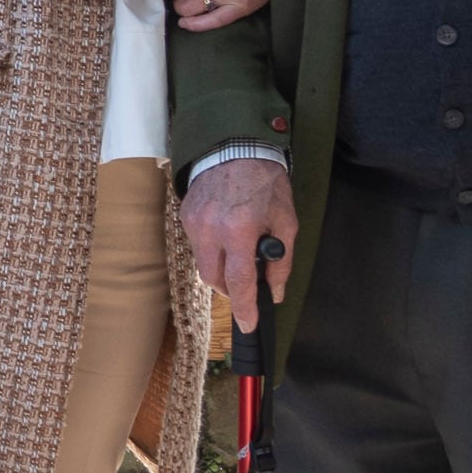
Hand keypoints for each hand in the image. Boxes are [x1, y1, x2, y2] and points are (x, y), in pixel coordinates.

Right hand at [183, 157, 296, 329]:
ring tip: (238, 253)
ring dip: (221, 269)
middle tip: (247, 284)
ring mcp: (193, 223)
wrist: (236, 147)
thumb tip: (275, 291)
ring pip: (203, 264)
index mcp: (239, 231)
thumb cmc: (266, 184)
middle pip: (214, 279)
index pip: (240, 281)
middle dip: (231, 289)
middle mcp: (210, 229)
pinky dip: (213, 250)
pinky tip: (225, 235)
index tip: (249, 324)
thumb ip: (281, 261)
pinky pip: (197, 246)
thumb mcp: (287, 222)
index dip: (245, 307)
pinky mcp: (185, 216)